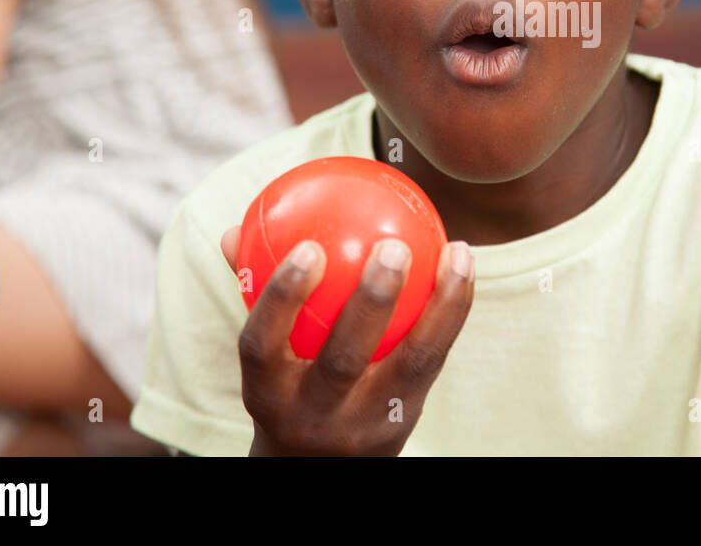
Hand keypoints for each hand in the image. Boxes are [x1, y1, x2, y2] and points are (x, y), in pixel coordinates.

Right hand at [219, 225, 474, 455]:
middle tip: (393, 246)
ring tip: (456, 251)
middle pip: (343, 360)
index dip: (282, 299)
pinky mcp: (405, 419)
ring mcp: (366, 422)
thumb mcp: (264, 357)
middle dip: (370, 302)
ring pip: (410, 362)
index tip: (307, 247)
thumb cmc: (284, 387)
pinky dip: (452, 310)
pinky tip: (464, 263)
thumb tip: (236, 230)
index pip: (263, 346)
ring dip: (438, 304)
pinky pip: (435, 359)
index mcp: (268, 394)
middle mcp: (315, 415)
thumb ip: (254, 293)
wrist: (313, 470)